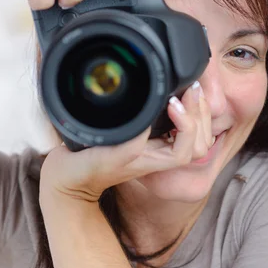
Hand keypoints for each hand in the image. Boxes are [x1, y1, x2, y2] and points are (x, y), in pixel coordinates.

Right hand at [39, 82, 213, 203]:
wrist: (68, 180)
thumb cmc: (84, 171)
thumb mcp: (108, 155)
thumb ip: (133, 141)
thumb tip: (153, 119)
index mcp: (153, 162)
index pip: (188, 150)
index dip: (188, 124)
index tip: (172, 102)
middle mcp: (158, 155)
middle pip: (199, 141)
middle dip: (199, 112)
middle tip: (189, 87)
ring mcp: (154, 147)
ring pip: (192, 134)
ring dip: (195, 110)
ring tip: (186, 89)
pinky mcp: (146, 137)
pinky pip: (176, 125)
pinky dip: (183, 110)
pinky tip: (173, 96)